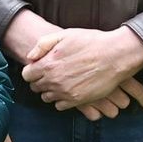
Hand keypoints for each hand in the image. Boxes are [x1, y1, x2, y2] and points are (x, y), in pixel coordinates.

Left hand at [19, 24, 142, 111]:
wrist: (115, 55)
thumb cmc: (91, 42)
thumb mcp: (65, 35)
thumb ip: (43, 45)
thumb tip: (30, 57)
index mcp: (48, 64)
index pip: (27, 75)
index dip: (32, 70)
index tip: (39, 67)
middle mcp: (53, 80)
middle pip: (35, 87)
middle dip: (40, 80)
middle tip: (51, 73)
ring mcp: (65, 92)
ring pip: (46, 97)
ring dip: (50, 90)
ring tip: (61, 81)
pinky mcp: (77, 101)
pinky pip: (59, 106)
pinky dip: (61, 100)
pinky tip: (69, 89)